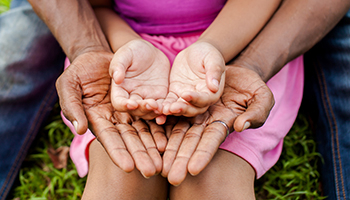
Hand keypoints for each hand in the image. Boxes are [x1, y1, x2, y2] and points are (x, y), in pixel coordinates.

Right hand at [56, 50, 166, 176]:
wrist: (96, 56)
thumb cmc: (78, 71)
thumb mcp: (68, 85)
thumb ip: (72, 107)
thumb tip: (80, 129)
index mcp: (97, 118)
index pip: (109, 138)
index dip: (118, 153)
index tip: (129, 167)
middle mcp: (114, 119)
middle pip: (129, 140)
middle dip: (140, 155)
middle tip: (152, 170)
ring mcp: (128, 112)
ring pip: (143, 131)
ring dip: (152, 146)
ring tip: (163, 160)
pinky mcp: (140, 102)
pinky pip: (151, 116)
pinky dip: (159, 127)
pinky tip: (168, 139)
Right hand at [109, 39, 169, 123]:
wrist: (150, 51)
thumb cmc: (133, 50)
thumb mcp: (125, 54)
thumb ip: (118, 65)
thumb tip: (116, 79)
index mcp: (121, 89)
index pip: (119, 102)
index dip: (124, 105)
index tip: (132, 104)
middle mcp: (133, 96)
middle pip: (136, 110)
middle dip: (143, 109)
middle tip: (152, 104)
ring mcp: (147, 97)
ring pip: (150, 111)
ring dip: (155, 112)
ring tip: (161, 108)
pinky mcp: (160, 96)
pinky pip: (163, 106)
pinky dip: (166, 110)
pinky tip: (171, 110)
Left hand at [161, 64, 274, 184]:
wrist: (232, 68)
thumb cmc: (251, 84)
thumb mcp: (262, 96)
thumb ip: (256, 113)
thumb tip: (242, 126)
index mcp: (224, 122)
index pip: (212, 141)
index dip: (203, 155)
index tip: (193, 171)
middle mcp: (206, 121)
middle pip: (191, 142)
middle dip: (181, 159)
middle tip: (171, 177)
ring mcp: (193, 112)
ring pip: (177, 131)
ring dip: (168, 148)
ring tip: (158, 164)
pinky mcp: (181, 100)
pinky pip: (169, 112)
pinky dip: (160, 122)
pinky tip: (150, 134)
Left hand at [162, 41, 225, 116]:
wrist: (197, 51)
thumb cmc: (209, 54)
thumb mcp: (213, 59)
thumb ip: (214, 72)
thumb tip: (215, 87)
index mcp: (212, 92)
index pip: (205, 99)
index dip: (196, 99)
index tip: (185, 94)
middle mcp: (200, 98)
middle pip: (193, 109)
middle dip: (183, 109)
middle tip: (172, 108)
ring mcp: (187, 97)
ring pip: (181, 108)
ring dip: (173, 110)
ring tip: (164, 109)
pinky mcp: (176, 93)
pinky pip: (170, 101)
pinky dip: (165, 105)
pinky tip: (158, 107)